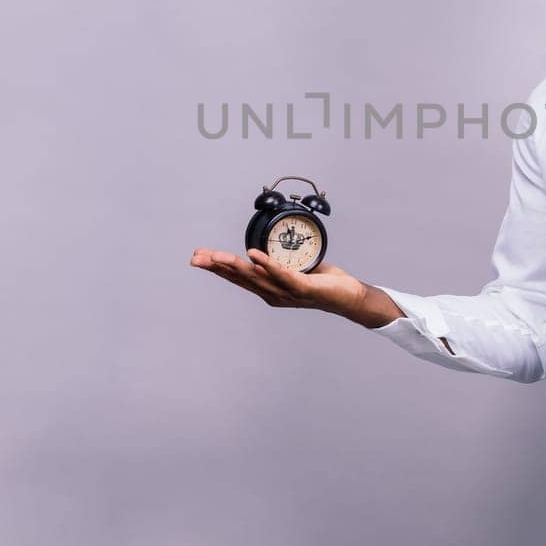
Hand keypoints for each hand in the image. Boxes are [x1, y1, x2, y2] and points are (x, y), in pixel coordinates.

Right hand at [189, 247, 367, 318]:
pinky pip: (282, 275)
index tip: (199, 257)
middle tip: (196, 258)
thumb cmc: (325, 283)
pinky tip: (253, 255)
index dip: (218, 268)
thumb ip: (281, 261)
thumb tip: (266, 248)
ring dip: (235, 265)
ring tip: (217, 256)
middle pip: (240, 278)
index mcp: (270, 290)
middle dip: (216, 267)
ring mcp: (287, 293)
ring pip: (256, 277)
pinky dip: (267, 265)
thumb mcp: (297, 269)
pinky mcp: (303, 288)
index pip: (239, 278)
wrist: (350, 297)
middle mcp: (274, 294)